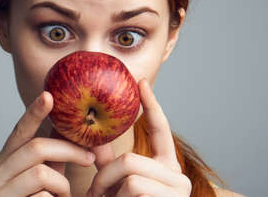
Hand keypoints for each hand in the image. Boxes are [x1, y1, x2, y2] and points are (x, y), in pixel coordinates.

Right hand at [0, 91, 95, 196]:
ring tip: (66, 195)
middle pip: (36, 147)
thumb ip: (58, 148)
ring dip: (63, 184)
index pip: (21, 130)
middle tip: (92, 157)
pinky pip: (43, 196)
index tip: (49, 95)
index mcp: (7, 158)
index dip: (35, 112)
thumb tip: (79, 124)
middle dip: (70, 150)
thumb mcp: (52, 171)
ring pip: (41, 172)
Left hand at [86, 78, 191, 196]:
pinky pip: (133, 188)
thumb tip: (89, 136)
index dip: (151, 105)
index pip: (160, 129)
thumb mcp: (116, 185)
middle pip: (130, 159)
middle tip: (92, 192)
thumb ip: (109, 163)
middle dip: (104, 176)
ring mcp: (178, 191)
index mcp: (166, 167)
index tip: (141, 81)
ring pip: (130, 175)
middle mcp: (178, 177)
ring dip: (108, 191)